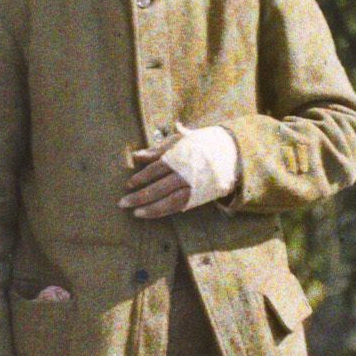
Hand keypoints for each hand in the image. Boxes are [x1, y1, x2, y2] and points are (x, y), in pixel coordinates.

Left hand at [119, 124, 238, 218]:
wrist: (232, 153)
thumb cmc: (200, 145)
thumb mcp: (180, 141)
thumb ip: (157, 150)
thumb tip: (136, 156)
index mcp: (179, 157)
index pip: (156, 169)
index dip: (141, 177)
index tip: (129, 184)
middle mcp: (185, 173)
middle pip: (159, 187)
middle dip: (139, 196)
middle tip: (122, 203)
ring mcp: (193, 186)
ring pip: (169, 201)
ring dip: (150, 209)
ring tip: (135, 213)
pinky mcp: (199, 196)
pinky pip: (178, 207)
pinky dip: (163, 211)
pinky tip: (151, 213)